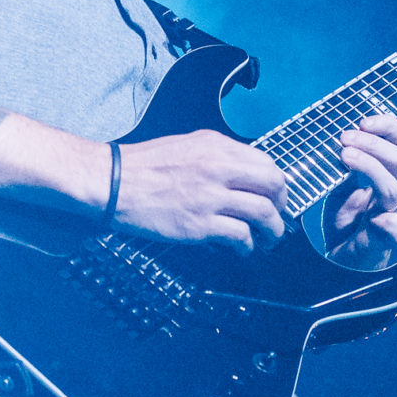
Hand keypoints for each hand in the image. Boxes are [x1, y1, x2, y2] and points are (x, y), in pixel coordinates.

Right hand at [113, 130, 289, 249]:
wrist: (114, 183)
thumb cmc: (143, 167)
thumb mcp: (187, 146)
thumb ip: (217, 156)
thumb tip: (243, 174)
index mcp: (217, 147)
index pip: (266, 163)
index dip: (278, 185)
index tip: (276, 198)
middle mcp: (219, 168)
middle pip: (273, 186)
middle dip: (282, 207)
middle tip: (277, 219)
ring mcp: (211, 197)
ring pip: (263, 214)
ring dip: (272, 231)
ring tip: (267, 240)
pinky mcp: (200, 224)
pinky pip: (240, 236)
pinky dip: (247, 246)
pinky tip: (242, 249)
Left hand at [324, 106, 396, 270]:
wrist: (344, 261)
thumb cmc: (346, 220)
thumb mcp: (342, 185)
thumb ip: (347, 164)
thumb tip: (340, 134)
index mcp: (389, 175)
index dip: (387, 126)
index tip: (362, 121)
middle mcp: (396, 192)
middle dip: (373, 144)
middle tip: (344, 139)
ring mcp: (392, 215)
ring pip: (393, 187)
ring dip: (370, 166)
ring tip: (343, 157)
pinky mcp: (384, 240)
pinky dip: (394, 227)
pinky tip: (382, 221)